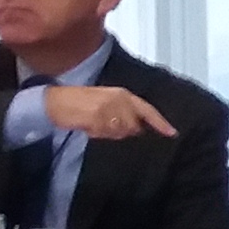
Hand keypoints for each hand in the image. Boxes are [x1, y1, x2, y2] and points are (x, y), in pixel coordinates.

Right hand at [39, 84, 175, 142]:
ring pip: (119, 132)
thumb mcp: (107, 101)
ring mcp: (108, 108)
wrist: (56, 100)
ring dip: (107, 133)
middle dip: (122, 131)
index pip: (147, 110)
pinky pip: (103, 133)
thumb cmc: (81, 102)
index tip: (172, 133)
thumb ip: (125, 112)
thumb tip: (137, 128)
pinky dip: (96, 133)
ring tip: (94, 124)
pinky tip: (87, 126)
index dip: (160, 122)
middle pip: (133, 127)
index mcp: (123, 94)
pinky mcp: (96, 117)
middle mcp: (119, 100)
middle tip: (103, 126)